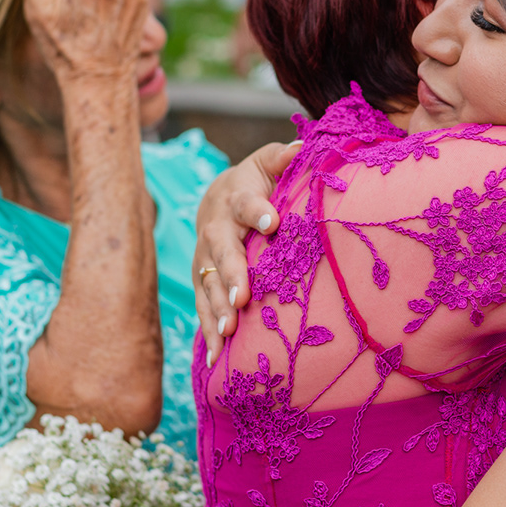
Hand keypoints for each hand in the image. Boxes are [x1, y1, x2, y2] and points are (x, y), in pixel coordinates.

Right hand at [195, 140, 301, 361]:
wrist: (214, 198)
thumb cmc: (253, 182)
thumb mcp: (266, 164)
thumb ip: (282, 158)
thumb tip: (304, 147)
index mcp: (236, 200)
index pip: (247, 204)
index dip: (259, 211)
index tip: (272, 221)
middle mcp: (215, 231)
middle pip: (222, 252)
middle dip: (230, 275)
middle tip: (241, 298)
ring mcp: (204, 259)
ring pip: (208, 285)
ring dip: (216, 310)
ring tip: (226, 334)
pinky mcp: (202, 281)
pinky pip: (203, 307)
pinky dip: (208, 332)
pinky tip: (216, 359)